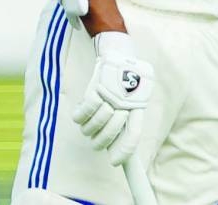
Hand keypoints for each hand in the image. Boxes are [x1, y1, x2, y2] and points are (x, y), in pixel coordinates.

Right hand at [72, 32, 153, 165]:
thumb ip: (128, 123)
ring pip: (91, 129)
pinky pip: (81, 114)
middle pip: (105, 139)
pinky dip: (84, 110)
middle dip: (105, 135)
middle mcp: (122, 106)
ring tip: (106, 105)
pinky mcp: (94, 90)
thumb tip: (120, 151)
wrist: (120, 54)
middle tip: (111, 117)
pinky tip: (92, 101)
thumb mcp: (134, 98)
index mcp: (136, 109)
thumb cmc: (126, 79)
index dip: (124, 151)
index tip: (115, 162)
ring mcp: (108, 99)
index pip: (132, 136)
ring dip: (96, 121)